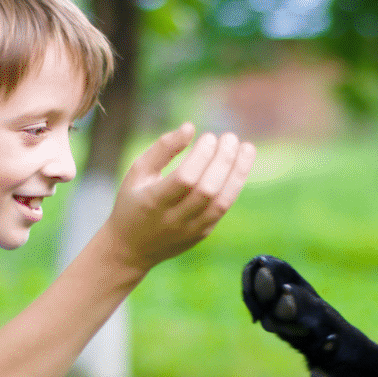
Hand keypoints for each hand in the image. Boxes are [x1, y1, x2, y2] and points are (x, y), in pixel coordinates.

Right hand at [102, 124, 255, 273]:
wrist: (131, 249)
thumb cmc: (133, 202)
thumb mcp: (138, 172)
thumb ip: (162, 149)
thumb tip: (190, 127)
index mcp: (153, 202)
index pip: (185, 179)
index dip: (201, 156)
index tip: (209, 137)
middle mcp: (173, 219)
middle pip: (207, 190)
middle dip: (223, 161)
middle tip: (230, 137)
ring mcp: (189, 230)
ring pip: (221, 203)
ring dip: (237, 173)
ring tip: (246, 148)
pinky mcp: (201, 234)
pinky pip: (222, 209)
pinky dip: (234, 186)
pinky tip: (239, 166)